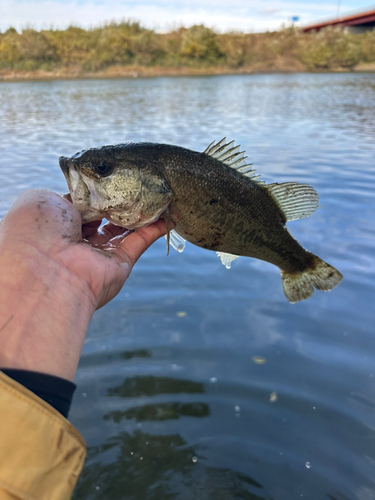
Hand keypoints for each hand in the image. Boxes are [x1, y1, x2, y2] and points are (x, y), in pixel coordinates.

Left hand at [0, 189, 167, 379]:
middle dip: (123, 200)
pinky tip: (170, 215)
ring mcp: (100, 255)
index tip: (115, 177)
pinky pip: (141, 242)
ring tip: (159, 194)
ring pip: (127, 228)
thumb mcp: (44, 199)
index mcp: (58, 225)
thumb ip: (70, 194)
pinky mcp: (120, 265)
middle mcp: (79, 241)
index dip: (99, 191)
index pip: (84, 204)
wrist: (45, 270)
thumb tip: (96, 197)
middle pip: (107, 216)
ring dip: (144, 212)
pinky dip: (156, 228)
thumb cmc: (37, 231)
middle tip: (141, 183)